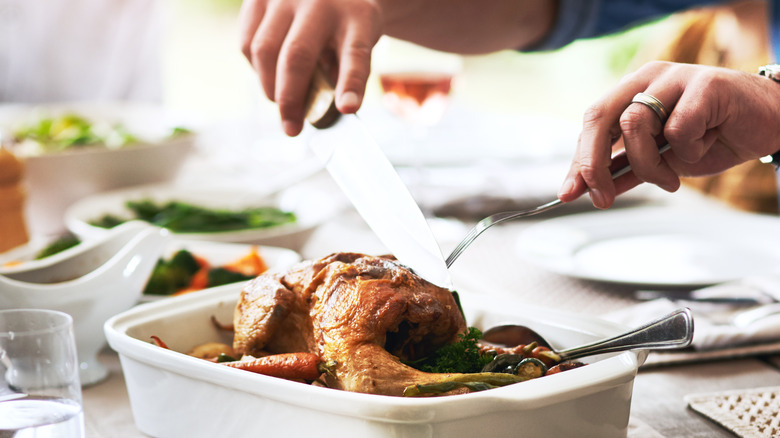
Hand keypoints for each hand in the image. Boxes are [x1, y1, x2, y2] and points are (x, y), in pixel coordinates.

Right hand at [239, 0, 383, 135]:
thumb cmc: (346, 23)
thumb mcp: (359, 41)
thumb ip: (345, 72)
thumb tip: (326, 109)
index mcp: (356, 16)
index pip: (355, 53)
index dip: (350, 83)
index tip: (347, 108)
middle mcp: (320, 2)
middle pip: (297, 56)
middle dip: (291, 99)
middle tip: (292, 129)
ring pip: (264, 50)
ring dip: (269, 86)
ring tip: (282, 102)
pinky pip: (247, 42)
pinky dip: (255, 69)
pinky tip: (269, 75)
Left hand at [559, 61, 779, 208]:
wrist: (768, 125)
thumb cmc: (711, 138)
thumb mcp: (659, 161)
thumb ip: (624, 171)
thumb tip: (586, 191)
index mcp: (632, 91)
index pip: (593, 123)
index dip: (579, 160)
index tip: (569, 193)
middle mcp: (648, 78)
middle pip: (601, 117)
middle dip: (594, 163)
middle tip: (602, 197)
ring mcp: (675, 77)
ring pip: (635, 124)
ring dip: (649, 164)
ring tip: (672, 178)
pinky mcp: (705, 84)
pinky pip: (678, 128)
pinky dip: (687, 150)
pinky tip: (705, 146)